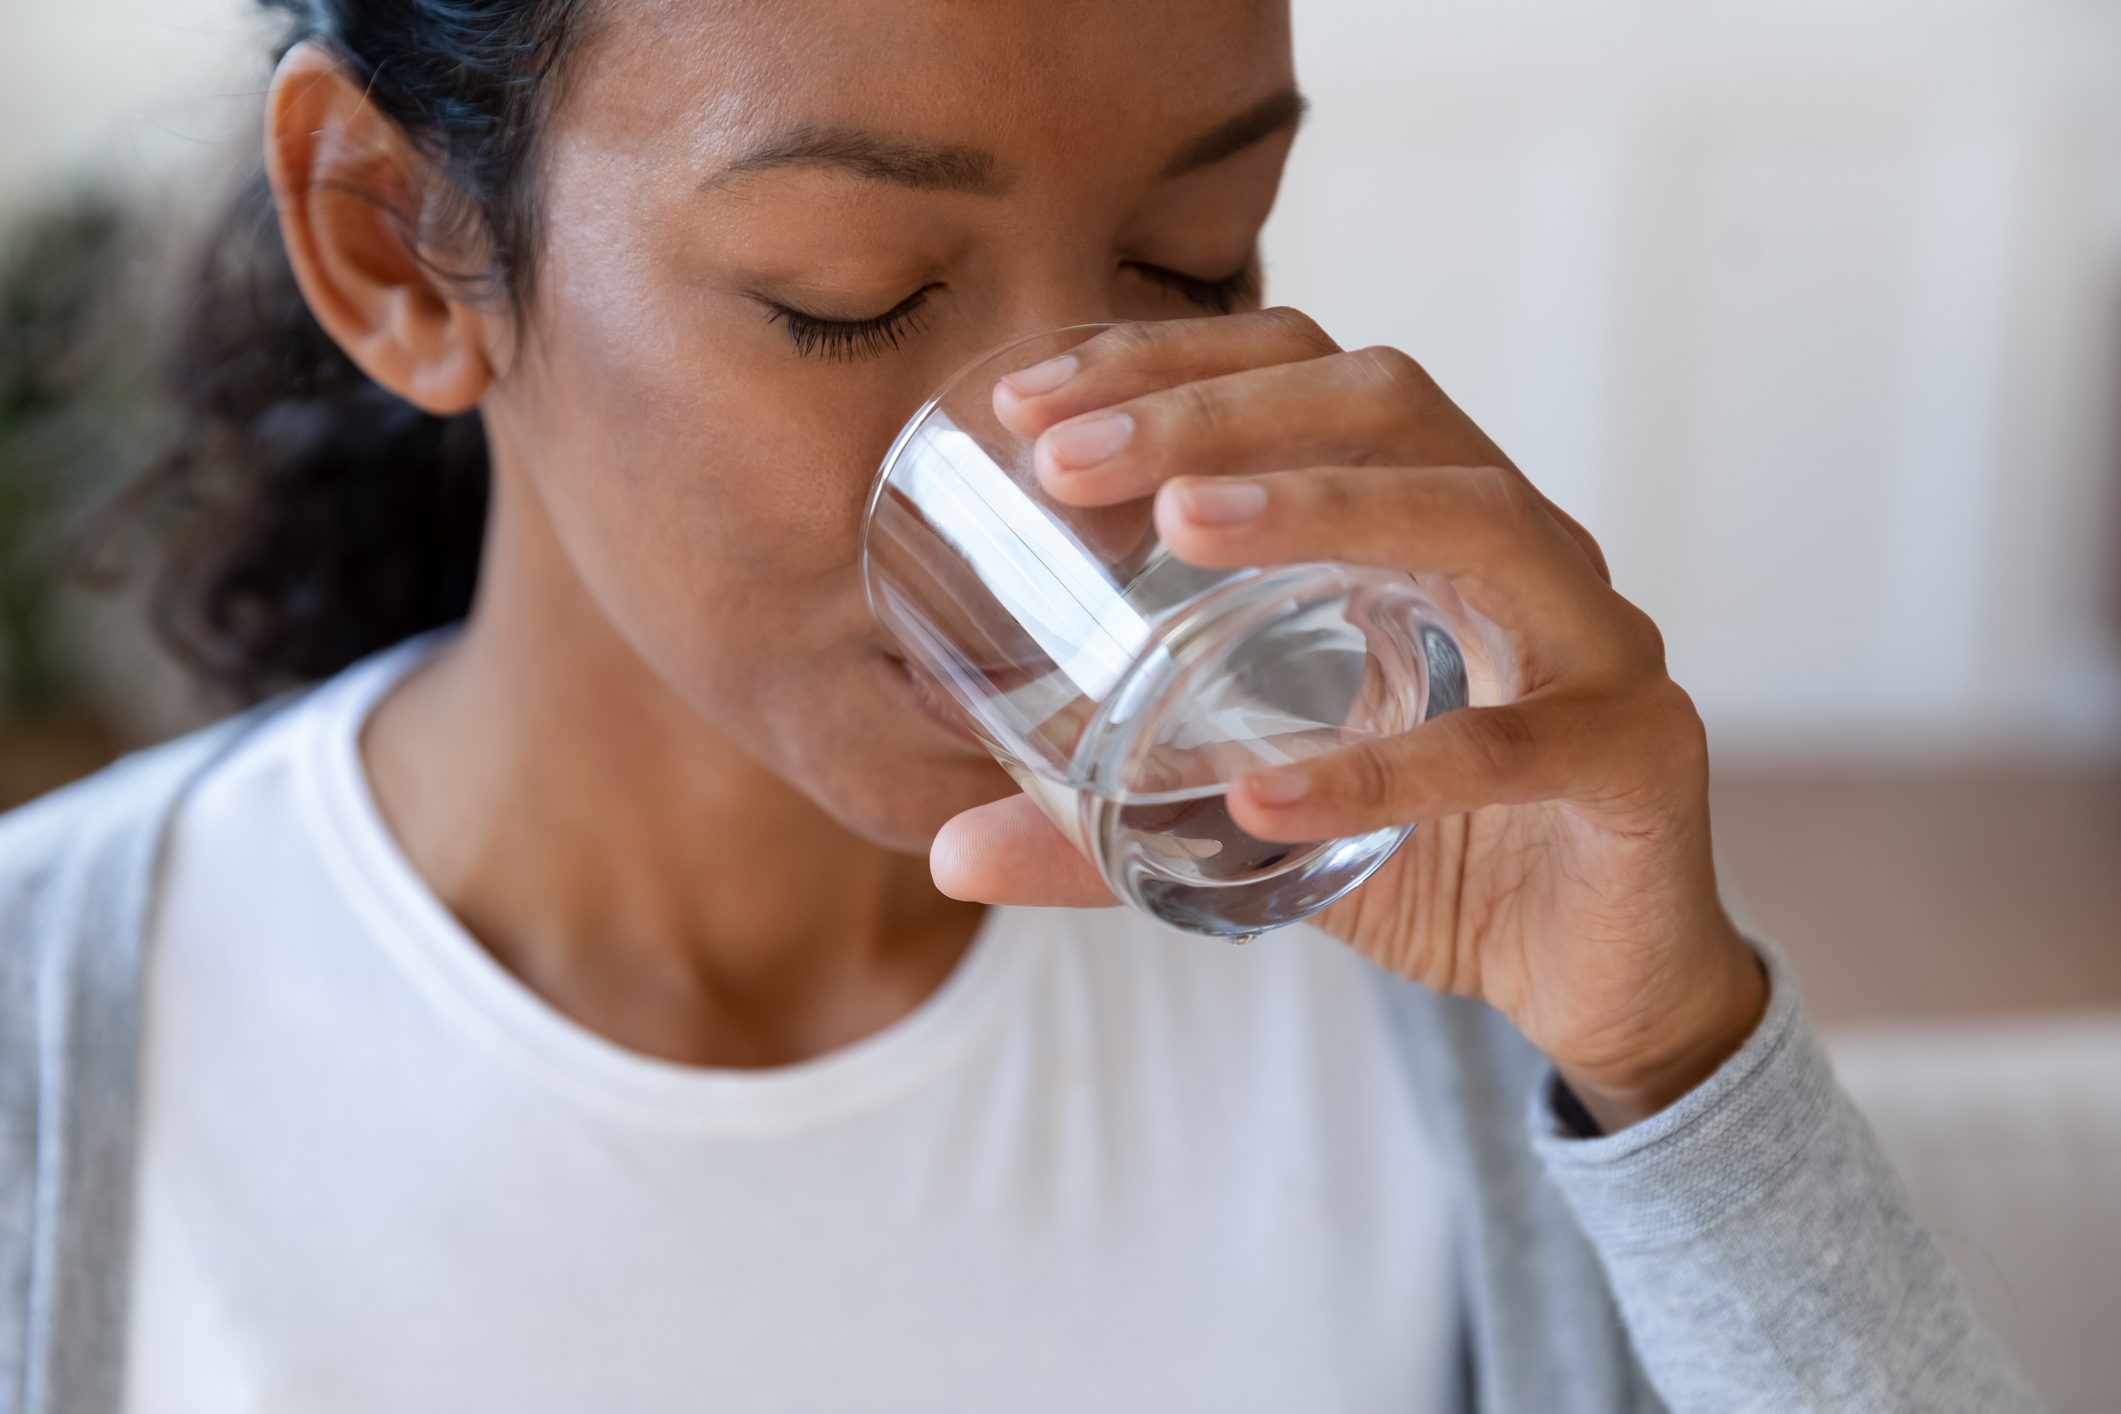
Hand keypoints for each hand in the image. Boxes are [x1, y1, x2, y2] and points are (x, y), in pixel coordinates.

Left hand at [930, 309, 1765, 1130]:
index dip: (1170, 364)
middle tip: (1066, 458)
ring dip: (1325, 508)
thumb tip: (949, 851)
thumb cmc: (1433, 855)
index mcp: (1425, 521)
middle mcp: (1520, 545)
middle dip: (1217, 410)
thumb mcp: (1254, 824)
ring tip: (1183, 525)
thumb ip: (1116, 828)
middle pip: (1387, 403)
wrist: (1601, 981)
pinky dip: (1385, 766)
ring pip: (1480, 519)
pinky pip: (1513, 745)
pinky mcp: (1638, 759)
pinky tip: (1266, 795)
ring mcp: (1597, 640)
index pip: (1306, 379)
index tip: (1028, 403)